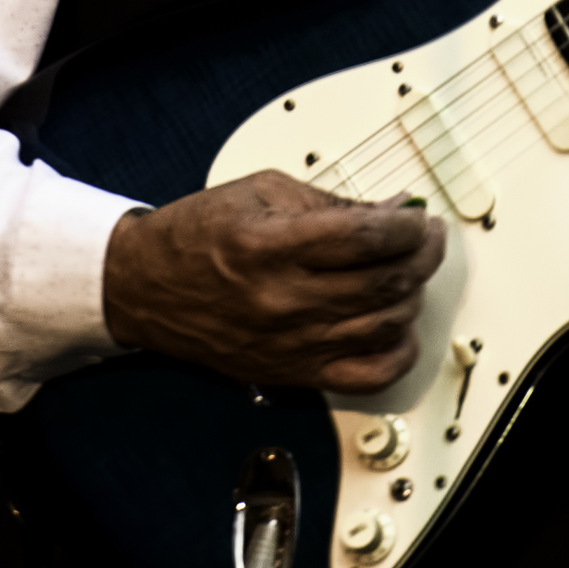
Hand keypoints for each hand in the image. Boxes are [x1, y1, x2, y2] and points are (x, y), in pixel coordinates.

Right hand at [102, 173, 446, 392]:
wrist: (142, 286)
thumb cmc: (196, 236)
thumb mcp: (262, 191)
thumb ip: (334, 202)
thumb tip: (396, 207)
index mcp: (271, 246)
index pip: (368, 237)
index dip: (408, 225)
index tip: (417, 214)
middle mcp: (281, 300)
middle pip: (385, 281)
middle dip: (423, 253)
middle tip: (427, 237)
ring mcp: (288, 342)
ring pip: (384, 325)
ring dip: (414, 294)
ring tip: (411, 271)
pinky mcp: (290, 372)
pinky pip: (365, 376)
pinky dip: (398, 353)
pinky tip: (399, 325)